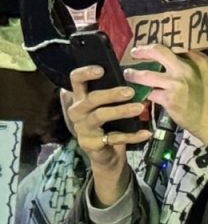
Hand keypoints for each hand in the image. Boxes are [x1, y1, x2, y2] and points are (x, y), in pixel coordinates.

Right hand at [68, 65, 149, 203]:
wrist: (103, 154)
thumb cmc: (106, 124)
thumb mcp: (103, 106)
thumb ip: (109, 92)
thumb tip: (130, 74)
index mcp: (80, 98)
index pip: (76, 80)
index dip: (86, 73)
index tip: (101, 70)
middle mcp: (78, 111)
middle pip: (91, 98)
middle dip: (111, 94)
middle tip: (131, 91)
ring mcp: (83, 128)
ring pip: (100, 116)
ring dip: (121, 111)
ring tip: (139, 108)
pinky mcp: (93, 143)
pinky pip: (114, 138)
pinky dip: (132, 135)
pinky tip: (146, 132)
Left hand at [126, 44, 207, 144]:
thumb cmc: (204, 95)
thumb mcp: (203, 73)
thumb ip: (189, 63)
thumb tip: (169, 55)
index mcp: (197, 60)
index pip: (174, 47)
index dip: (158, 46)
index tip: (148, 48)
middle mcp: (186, 69)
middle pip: (158, 51)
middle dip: (142, 51)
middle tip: (134, 53)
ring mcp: (177, 84)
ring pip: (146, 74)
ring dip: (133, 74)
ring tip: (128, 74)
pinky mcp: (169, 99)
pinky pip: (147, 93)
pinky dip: (139, 93)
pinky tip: (136, 93)